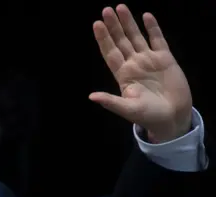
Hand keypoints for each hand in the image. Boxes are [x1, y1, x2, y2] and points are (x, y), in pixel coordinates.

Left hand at [89, 4, 192, 142]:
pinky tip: (146, 16)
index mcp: (123, 74)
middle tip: (106, 10)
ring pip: (136, 37)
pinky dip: (152, 28)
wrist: (172, 117)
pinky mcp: (165, 59)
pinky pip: (157, 40)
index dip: (103, 39)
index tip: (97, 25)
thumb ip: (111, 102)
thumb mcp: (128, 109)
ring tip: (121, 7)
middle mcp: (134, 64)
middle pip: (121, 41)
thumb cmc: (148, 116)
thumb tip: (92, 96)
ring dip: (129, 23)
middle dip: (114, 26)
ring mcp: (149, 60)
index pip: (110, 53)